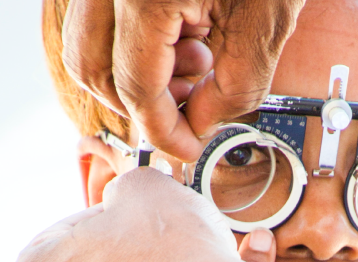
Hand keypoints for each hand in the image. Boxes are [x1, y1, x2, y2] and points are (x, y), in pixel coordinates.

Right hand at [61, 0, 306, 161]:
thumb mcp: (267, 20)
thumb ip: (234, 87)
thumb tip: (200, 124)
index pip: (135, 88)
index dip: (163, 131)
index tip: (186, 150)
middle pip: (92, 69)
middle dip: (141, 102)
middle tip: (191, 106)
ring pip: (90, 43)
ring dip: (138, 71)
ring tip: (200, 57)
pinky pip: (103, 14)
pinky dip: (139, 38)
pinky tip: (188, 28)